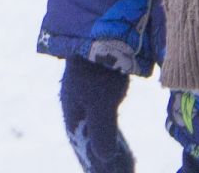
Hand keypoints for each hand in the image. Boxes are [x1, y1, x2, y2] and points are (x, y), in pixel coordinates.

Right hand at [59, 57, 133, 172]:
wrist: (98, 39)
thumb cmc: (98, 73)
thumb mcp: (100, 104)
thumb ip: (101, 132)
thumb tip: (103, 159)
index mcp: (73, 117)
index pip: (84, 150)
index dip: (95, 167)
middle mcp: (78, 113)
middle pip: (90, 145)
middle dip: (103, 163)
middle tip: (122, 172)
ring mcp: (88, 105)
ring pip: (97, 137)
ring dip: (110, 154)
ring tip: (125, 167)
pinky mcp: (99, 98)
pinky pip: (104, 128)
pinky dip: (114, 142)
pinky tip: (122, 150)